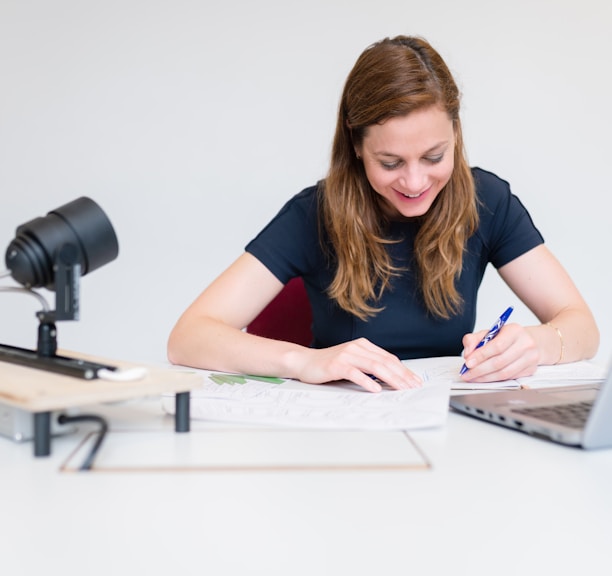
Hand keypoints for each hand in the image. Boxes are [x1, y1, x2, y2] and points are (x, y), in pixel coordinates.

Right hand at [292, 337, 421, 392]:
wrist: (304, 362)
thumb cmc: (329, 365)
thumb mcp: (352, 362)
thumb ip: (368, 366)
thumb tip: (390, 379)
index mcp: (363, 345)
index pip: (389, 358)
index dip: (403, 370)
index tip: (415, 381)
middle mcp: (357, 347)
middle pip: (385, 362)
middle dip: (402, 375)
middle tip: (414, 387)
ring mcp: (347, 355)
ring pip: (374, 366)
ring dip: (391, 379)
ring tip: (401, 388)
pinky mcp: (337, 365)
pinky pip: (355, 373)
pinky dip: (367, 381)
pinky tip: (376, 389)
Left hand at [460, 323, 538, 381]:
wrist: (526, 341)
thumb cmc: (505, 337)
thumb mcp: (488, 333)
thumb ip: (473, 340)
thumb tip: (468, 354)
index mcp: (514, 331)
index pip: (496, 346)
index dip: (481, 356)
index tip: (468, 363)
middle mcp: (526, 344)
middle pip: (500, 362)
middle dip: (480, 370)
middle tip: (467, 373)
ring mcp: (531, 358)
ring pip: (504, 373)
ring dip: (485, 377)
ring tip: (473, 378)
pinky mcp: (531, 370)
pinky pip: (509, 378)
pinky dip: (494, 380)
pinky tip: (484, 378)